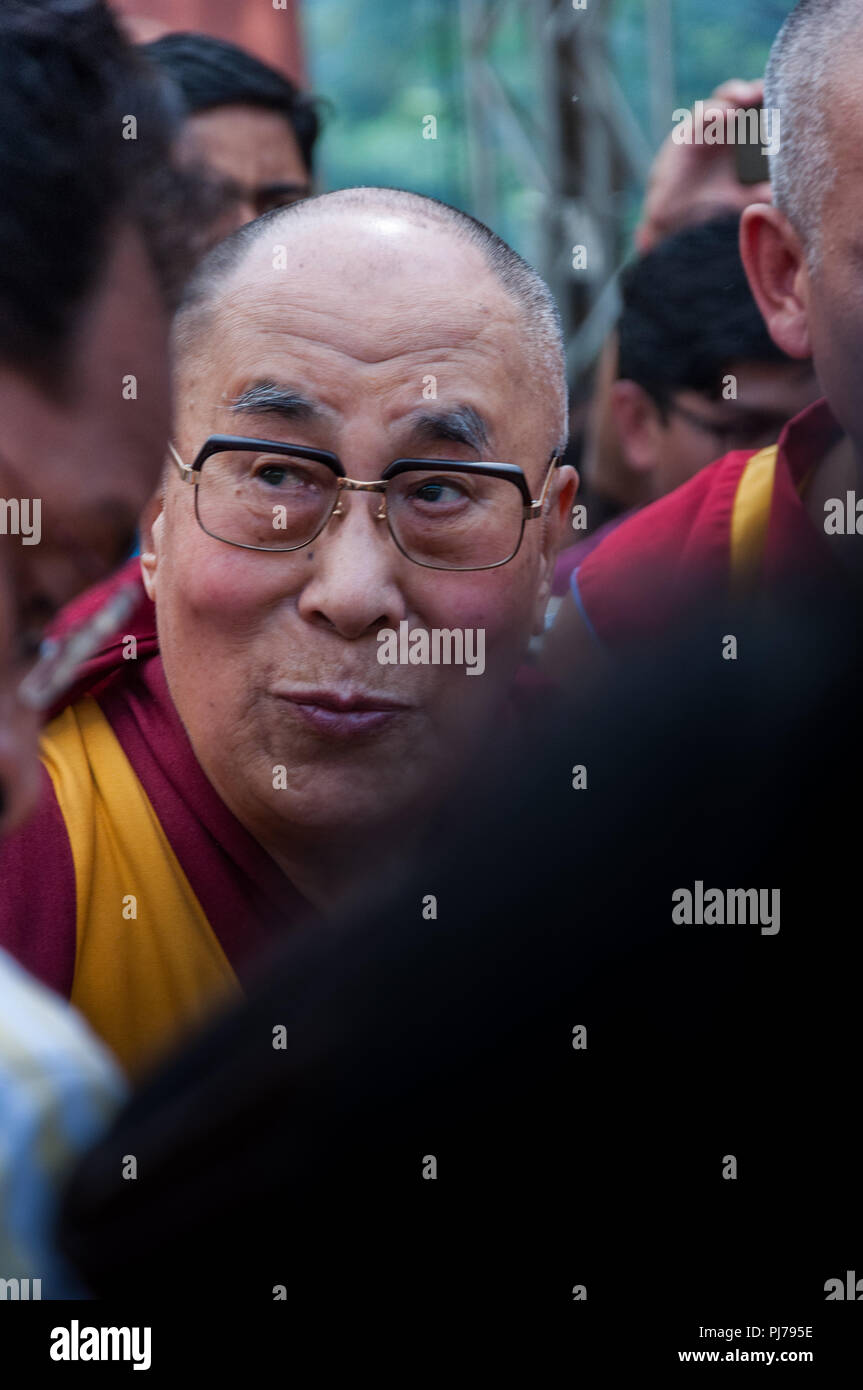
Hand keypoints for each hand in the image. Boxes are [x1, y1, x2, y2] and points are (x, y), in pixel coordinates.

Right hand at [636, 80, 771, 253]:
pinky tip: (730, 113)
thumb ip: (758, 193)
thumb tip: (784, 196)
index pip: (756, 109)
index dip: (770, 101)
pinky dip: (715, 111)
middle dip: (757, 90)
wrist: (672, 217)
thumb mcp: (737, 196)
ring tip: (752, 94)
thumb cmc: (703, 204)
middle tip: (774, 89)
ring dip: (737, 93)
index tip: (789, 100)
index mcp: (735, 137)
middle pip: (742, 98)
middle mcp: (720, 128)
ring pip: (722, 99)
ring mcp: (702, 129)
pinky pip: (701, 116)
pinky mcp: (685, 134)